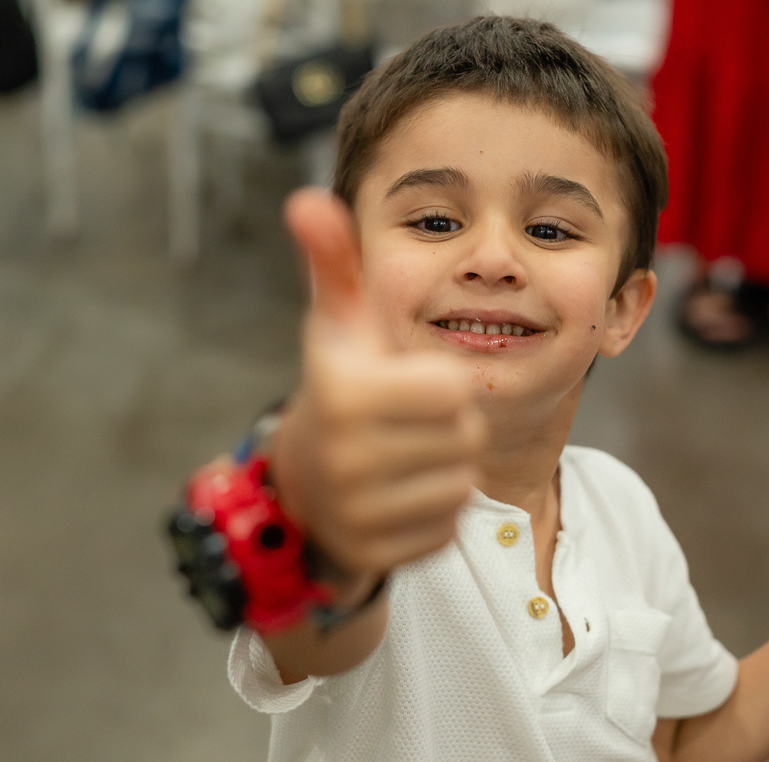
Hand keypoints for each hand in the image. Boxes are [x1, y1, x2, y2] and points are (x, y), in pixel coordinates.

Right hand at [270, 189, 485, 576]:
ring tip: (405, 458)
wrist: (303, 483)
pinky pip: (450, 529)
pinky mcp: (378, 555)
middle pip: (465, 438)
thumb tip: (308, 199)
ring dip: (447, 470)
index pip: (454, 389)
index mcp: (343, 394)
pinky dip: (436, 514)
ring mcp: (357, 515)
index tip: (408, 383)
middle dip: (449, 428)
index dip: (442, 382)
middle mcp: (344, 459)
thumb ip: (334, 264)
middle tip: (409, 425)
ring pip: (463, 486)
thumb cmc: (340, 391)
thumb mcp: (338, 328)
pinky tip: (401, 495)